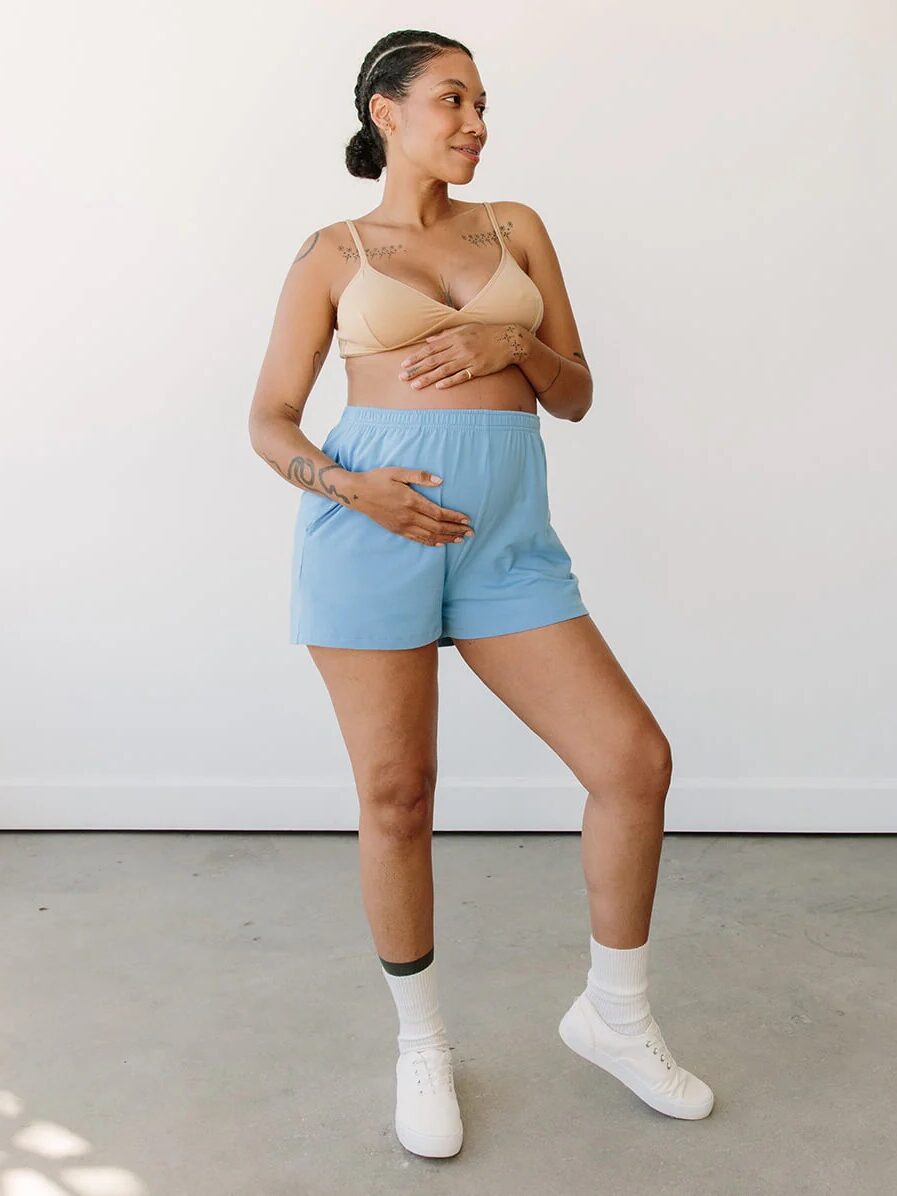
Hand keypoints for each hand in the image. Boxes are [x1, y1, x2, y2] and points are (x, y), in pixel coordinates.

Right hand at [353, 467, 475, 546]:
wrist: (356, 493)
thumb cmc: (377, 479)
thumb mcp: (398, 472)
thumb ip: (420, 476)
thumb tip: (440, 481)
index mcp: (410, 500)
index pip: (438, 513)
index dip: (454, 518)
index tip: (467, 519)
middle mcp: (408, 516)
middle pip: (437, 527)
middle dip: (455, 530)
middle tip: (471, 533)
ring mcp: (402, 525)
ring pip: (429, 536)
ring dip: (447, 538)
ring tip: (460, 540)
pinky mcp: (397, 530)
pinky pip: (417, 539)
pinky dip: (431, 542)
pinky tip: (440, 543)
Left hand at [397, 323, 526, 389]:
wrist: (509, 340)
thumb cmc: (486, 333)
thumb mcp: (465, 328)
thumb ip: (446, 335)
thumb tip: (428, 341)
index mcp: (455, 338)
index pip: (430, 349)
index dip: (416, 357)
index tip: (404, 364)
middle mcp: (459, 348)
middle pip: (433, 360)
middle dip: (416, 369)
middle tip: (402, 377)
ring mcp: (469, 359)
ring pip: (444, 370)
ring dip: (428, 378)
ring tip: (415, 385)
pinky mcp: (478, 369)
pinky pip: (461, 376)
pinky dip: (449, 381)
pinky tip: (438, 386)